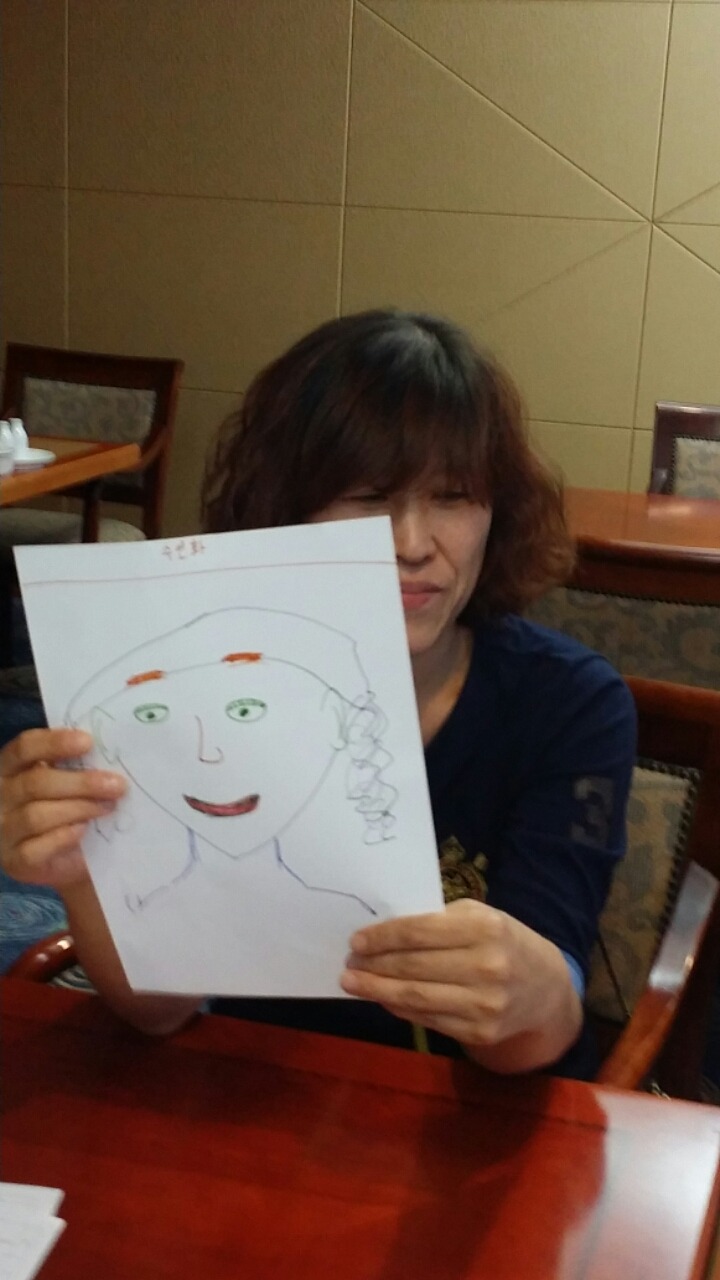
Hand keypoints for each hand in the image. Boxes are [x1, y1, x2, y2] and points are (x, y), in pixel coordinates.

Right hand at [0, 728, 126, 889]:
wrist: (65, 857)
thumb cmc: (65, 806)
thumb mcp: (67, 781)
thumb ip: (76, 766)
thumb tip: (108, 753)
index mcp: (10, 767)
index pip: (25, 747)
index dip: (55, 742)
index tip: (88, 742)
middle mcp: (0, 796)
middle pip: (35, 783)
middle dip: (81, 783)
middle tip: (116, 785)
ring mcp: (4, 830)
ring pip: (36, 815)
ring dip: (78, 809)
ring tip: (108, 806)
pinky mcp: (14, 861)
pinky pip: (35, 849)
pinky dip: (62, 837)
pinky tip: (83, 830)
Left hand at [341, 898, 580, 1070]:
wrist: (545, 989)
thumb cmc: (502, 942)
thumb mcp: (479, 918)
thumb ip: (438, 921)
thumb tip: (383, 932)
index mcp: (485, 928)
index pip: (420, 931)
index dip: (383, 937)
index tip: (356, 940)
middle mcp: (487, 966)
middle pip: (414, 966)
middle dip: (374, 964)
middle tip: (348, 962)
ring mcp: (484, 1004)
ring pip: (416, 997)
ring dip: (377, 990)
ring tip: (352, 982)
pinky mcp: (479, 1032)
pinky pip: (427, 1019)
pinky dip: (399, 1008)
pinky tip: (382, 997)